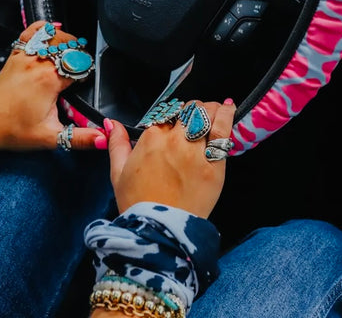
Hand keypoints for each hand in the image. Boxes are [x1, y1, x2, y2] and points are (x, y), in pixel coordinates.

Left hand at [0, 21, 105, 175]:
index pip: (79, 65)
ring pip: (52, 38)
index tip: (84, 81)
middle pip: (68, 47)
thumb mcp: (52, 137)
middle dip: (79, 55)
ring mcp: (24, 58)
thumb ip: (81, 138)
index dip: (86, 72)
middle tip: (80, 68)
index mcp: (49, 80)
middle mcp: (37, 64)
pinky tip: (51, 29)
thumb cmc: (14, 131)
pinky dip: (42, 28)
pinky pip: (29, 34)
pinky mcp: (14, 57)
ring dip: (65, 41)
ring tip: (71, 51)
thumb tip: (102, 138)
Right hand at [107, 99, 235, 217]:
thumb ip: (117, 144)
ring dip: (212, 108)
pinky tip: (229, 109)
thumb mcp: (118, 173)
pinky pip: (223, 132)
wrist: (159, 232)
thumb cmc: (138, 204)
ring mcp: (196, 152)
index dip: (172, 117)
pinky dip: (227, 117)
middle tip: (196, 118)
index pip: (166, 114)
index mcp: (151, 139)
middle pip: (189, 110)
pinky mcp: (215, 166)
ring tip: (216, 108)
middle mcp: (175, 141)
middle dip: (192, 111)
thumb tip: (112, 123)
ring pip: (207, 115)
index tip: (175, 123)